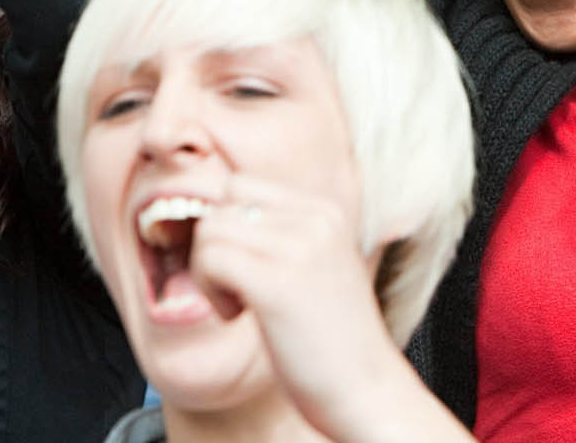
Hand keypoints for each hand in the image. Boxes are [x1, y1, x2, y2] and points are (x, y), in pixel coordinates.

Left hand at [189, 175, 406, 434]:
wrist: (366, 390)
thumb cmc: (334, 339)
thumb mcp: (317, 265)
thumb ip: (282, 234)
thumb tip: (219, 215)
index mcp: (327, 210)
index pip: (241, 186)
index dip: (227, 228)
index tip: (244, 268)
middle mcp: (316, 219)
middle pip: (221, 204)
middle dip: (213, 247)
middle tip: (236, 289)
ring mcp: (299, 248)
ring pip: (210, 230)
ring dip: (208, 272)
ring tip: (239, 305)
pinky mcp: (278, 283)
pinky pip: (211, 259)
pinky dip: (210, 291)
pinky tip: (237, 316)